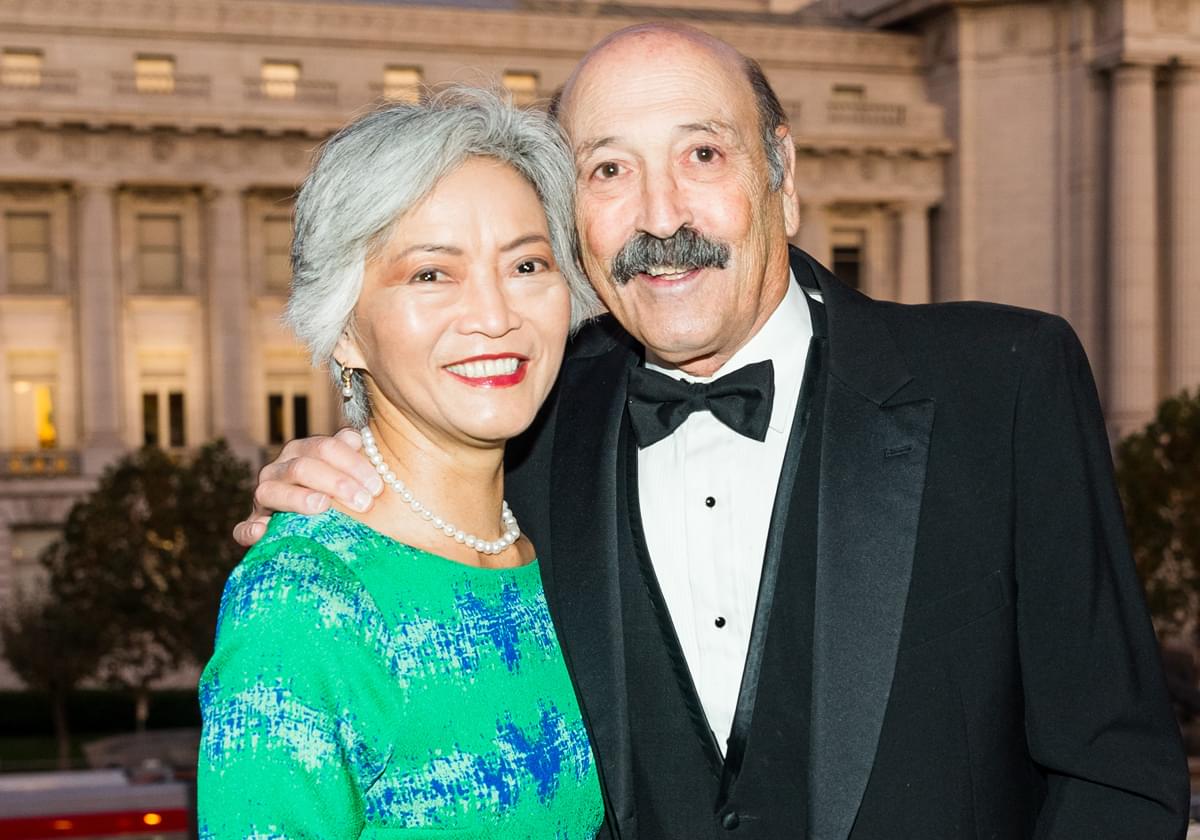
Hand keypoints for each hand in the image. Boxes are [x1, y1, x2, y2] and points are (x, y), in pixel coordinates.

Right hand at [232, 428, 382, 546]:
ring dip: (298, 499)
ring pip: (272, 491)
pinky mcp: (254, 525)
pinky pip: (244, 527)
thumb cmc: (341, 496)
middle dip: (336, 483)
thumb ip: (353, 454)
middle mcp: (280, 469)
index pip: (326, 448)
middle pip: (303, 467)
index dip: (353, 464)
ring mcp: (263, 496)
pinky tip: (262, 532)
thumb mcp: (349, 473)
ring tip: (321, 506)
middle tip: (365, 503)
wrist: (316, 529)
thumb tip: (355, 438)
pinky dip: (249, 530)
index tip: (377, 486)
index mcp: (303, 451)